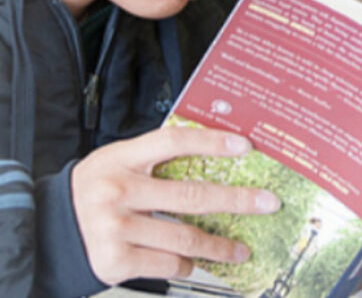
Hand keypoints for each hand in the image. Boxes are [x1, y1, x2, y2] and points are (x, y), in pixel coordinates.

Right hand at [71, 127, 280, 284]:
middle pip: (191, 195)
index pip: (173, 142)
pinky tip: (193, 263)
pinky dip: (185, 265)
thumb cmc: (95, 192)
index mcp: (121, 159)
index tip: (245, 146)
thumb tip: (217, 156)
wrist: (49, 230)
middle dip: (237, 200)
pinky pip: (167, 264)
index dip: (211, 142)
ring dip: (219, 246)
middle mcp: (117, 191)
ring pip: (184, 238)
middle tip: (267, 203)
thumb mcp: (116, 163)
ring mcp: (115, 228)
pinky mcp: (114, 261)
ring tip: (241, 250)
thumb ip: (155, 159)